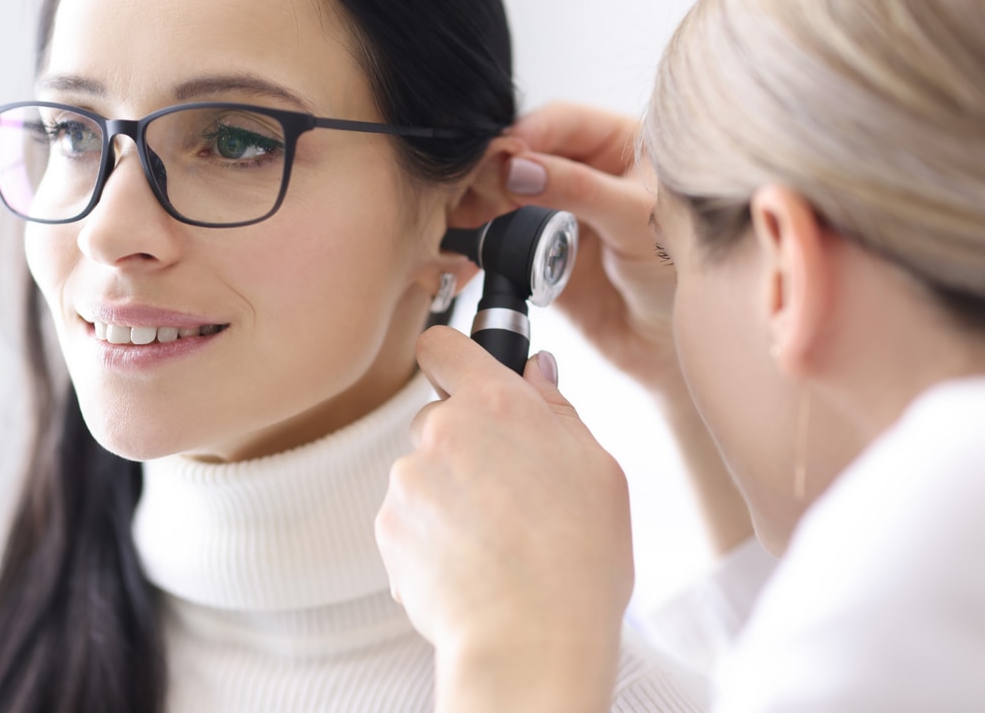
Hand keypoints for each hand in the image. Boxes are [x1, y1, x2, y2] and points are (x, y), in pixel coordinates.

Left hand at [377, 326, 632, 712]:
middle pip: (437, 417)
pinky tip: (470, 566)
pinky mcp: (387, 529)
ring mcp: (408, 482)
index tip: (461, 373)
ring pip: (423, 473)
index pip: (444, 345)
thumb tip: (537, 370)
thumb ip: (557, 409)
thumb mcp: (597, 470)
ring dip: (447, 496)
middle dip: (463, 444)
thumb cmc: (577, 561)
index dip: (452, 356)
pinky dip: (430, 537)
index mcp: (495, 404)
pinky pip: (407, 520)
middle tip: (507, 491)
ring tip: (494, 542)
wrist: (531, 641)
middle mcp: (441, 432)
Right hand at [503, 102, 754, 554]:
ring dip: (474, 212)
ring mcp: (556, 214)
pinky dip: (474, 251)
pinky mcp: (534, 256)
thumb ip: (581, 190)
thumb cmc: (680, 276)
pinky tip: (461, 259)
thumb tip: (520, 167)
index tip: (499, 157)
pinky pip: (496, 243)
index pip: (561, 123)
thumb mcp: (639, 220)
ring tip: (457, 228)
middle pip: (522, 158)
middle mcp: (585, 173)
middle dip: (491, 176)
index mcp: (620, 145)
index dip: (525, 136)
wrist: (672, 352)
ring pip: (501, 198)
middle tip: (470, 198)